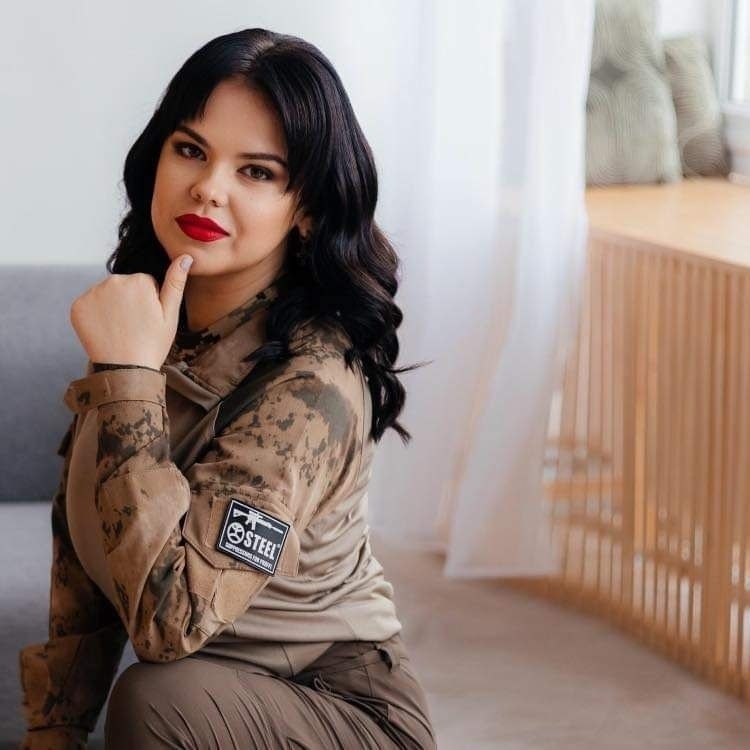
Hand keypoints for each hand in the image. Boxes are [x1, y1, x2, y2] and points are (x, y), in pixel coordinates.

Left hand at [70, 254, 193, 369]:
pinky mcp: (78, 307)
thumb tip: (186, 257)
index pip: (145, 283)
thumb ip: (176, 282)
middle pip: (124, 286)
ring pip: (107, 294)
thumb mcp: (171, 314)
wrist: (125, 370)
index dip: (150, 302)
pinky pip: (90, 305)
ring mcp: (92, 294)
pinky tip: (106, 331)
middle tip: (135, 326)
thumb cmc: (153, 344)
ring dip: (113, 307)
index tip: (148, 319)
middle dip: (130, 302)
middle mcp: (113, 281)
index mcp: (138, 281)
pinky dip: (96, 316)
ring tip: (121, 329)